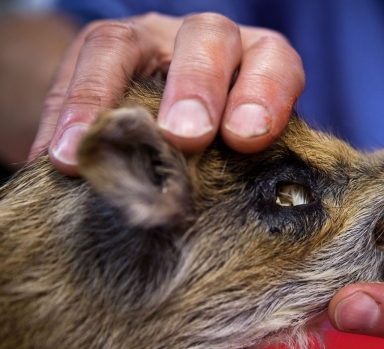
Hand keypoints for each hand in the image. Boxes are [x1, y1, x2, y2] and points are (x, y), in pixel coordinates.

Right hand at [29, 12, 304, 175]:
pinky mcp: (104, 49)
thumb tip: (236, 222)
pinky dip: (65, 116)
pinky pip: (77, 67)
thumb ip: (244, 168)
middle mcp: (209, 42)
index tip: (246, 138)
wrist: (171, 120)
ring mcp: (152, 41)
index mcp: (259, 62)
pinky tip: (56, 158)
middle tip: (185, 135)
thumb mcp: (242, 156)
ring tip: (84, 155)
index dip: (264, 94)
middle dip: (196, 86)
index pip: (273, 62)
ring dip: (102, 100)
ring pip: (125, 43)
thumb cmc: (222, 149)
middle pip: (208, 38)